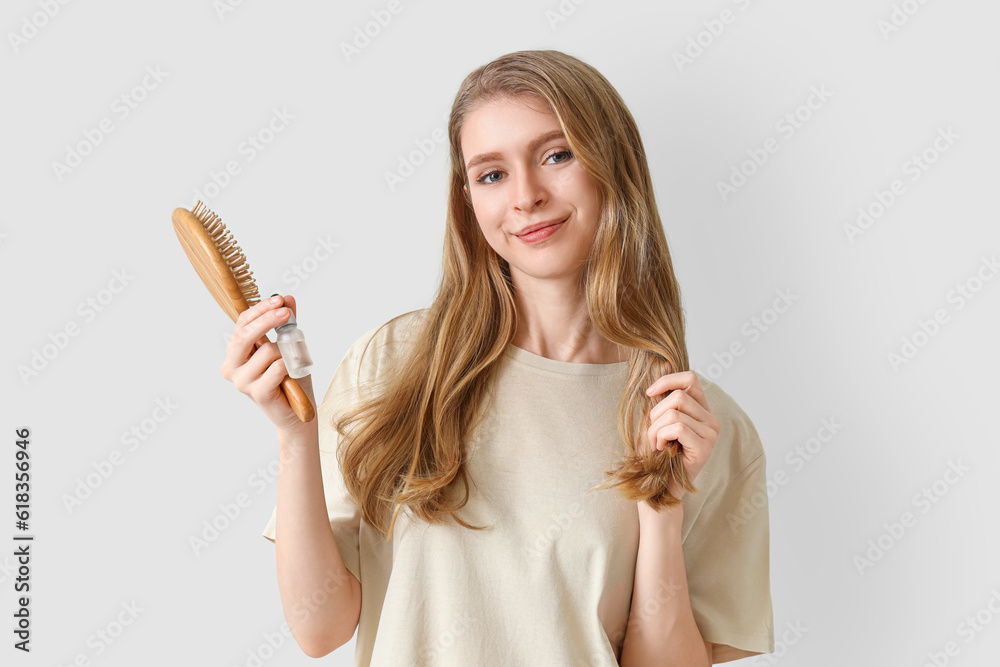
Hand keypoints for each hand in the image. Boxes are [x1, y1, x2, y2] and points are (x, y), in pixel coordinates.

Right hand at [220, 294, 315, 433]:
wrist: (298, 414)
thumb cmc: (290, 379)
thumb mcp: (289, 346)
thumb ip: (286, 324)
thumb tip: (288, 298)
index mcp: (235, 353)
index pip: (242, 324)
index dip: (260, 309)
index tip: (280, 300)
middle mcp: (232, 367)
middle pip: (244, 335)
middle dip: (267, 320)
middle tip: (286, 312)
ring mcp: (242, 382)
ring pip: (266, 351)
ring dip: (286, 353)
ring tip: (291, 364)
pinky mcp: (257, 393)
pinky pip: (277, 368)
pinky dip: (289, 366)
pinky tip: (291, 376)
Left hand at [640, 371, 720, 502]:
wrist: (657, 485)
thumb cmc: (656, 453)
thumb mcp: (655, 419)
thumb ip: (662, 396)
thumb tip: (664, 362)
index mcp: (702, 410)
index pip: (690, 378)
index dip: (667, 381)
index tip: (648, 394)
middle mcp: (712, 420)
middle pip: (679, 396)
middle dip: (655, 413)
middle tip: (652, 434)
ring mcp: (711, 434)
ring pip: (675, 412)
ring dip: (655, 429)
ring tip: (655, 444)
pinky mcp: (705, 448)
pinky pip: (678, 428)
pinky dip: (661, 437)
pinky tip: (661, 449)